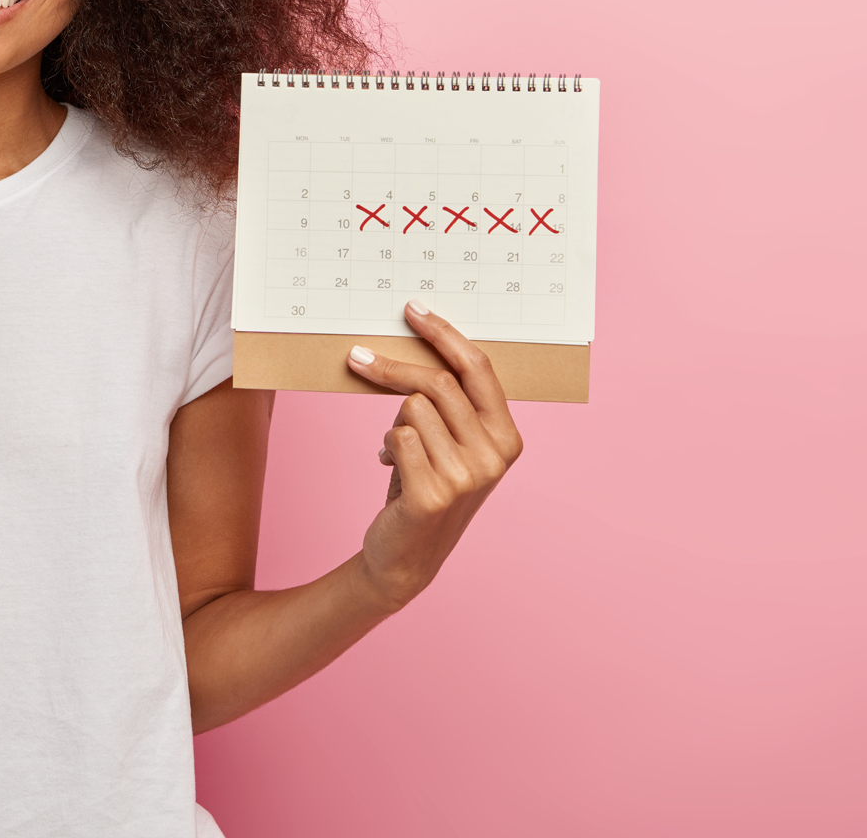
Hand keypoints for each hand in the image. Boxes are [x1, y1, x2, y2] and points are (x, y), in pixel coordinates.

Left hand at [346, 300, 524, 612]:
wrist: (405, 557)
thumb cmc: (424, 487)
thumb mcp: (449, 443)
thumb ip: (449, 404)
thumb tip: (415, 342)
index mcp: (507, 437)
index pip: (478, 368)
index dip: (444, 334)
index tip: (412, 309)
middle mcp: (495, 456)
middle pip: (438, 382)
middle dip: (393, 367)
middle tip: (358, 357)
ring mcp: (468, 477)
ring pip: (411, 408)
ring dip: (394, 423)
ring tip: (400, 453)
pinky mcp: (434, 493)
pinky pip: (398, 437)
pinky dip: (387, 446)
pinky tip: (390, 468)